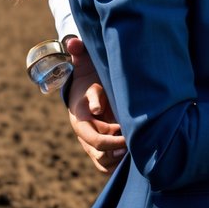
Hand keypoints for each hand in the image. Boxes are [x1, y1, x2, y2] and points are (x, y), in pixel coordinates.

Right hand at [64, 36, 126, 172]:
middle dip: (116, 148)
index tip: (125, 132)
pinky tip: (132, 157)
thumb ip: (79, 53)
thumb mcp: (85, 64)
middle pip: (98, 151)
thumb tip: (72, 41)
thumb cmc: (89, 76)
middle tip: (134, 142)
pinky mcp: (100, 147)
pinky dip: (116, 165)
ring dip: (117, 159)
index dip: (109, 137)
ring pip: (102, 161)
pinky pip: (105, 165)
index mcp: (80, 117)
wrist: (86, 88)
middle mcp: (84, 132)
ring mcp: (91, 142)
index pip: (91, 135)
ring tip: (135, 150)